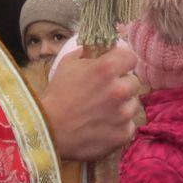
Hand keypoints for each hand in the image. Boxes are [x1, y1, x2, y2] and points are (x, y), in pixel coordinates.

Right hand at [41, 44, 143, 163]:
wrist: (48, 131)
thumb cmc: (56, 95)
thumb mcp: (68, 64)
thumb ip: (88, 52)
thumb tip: (101, 48)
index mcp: (106, 69)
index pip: (130, 57)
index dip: (122, 61)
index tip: (116, 67)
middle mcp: (119, 90)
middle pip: (133, 82)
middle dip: (121, 84)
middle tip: (105, 92)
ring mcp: (123, 114)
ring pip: (132, 104)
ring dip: (122, 106)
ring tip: (102, 111)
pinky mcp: (123, 134)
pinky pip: (129, 125)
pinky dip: (119, 126)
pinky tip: (103, 126)